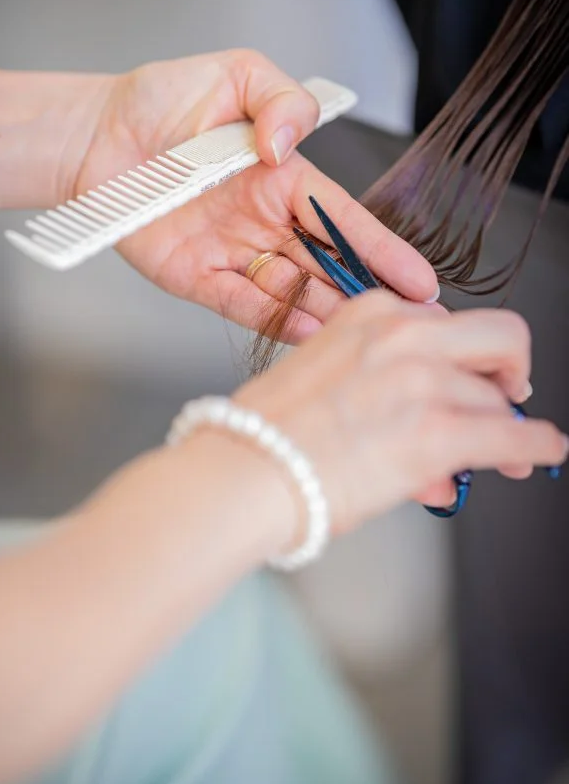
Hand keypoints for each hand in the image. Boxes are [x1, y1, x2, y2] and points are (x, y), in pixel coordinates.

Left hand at [69, 50, 438, 339]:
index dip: (383, 250)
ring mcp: (233, 254)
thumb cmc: (164, 99)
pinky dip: (274, 320)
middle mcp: (266, 223)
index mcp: (285, 179)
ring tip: (364, 337)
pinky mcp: (196, 277)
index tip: (421, 281)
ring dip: (328, 315)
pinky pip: (242, 304)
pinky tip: (309, 335)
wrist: (97, 135)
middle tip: (411, 327)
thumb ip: (280, 102)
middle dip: (369, 295)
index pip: (345, 219)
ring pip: (292, 291)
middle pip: (327, 265)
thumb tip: (287, 149)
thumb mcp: (237, 75)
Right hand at [234, 291, 567, 533]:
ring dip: (503, 430)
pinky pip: (515, 434)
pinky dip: (537, 444)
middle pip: (499, 336)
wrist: (245, 471)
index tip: (470, 376)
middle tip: (509, 394)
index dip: (463, 356)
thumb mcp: (322, 374)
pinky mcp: (437, 432)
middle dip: (510, 368)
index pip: (446, 321)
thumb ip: (380, 380)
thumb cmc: (268, 433)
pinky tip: (542, 451)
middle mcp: (403, 334)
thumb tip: (428, 417)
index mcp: (370, 312)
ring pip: (496, 400)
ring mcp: (423, 381)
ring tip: (498, 459)